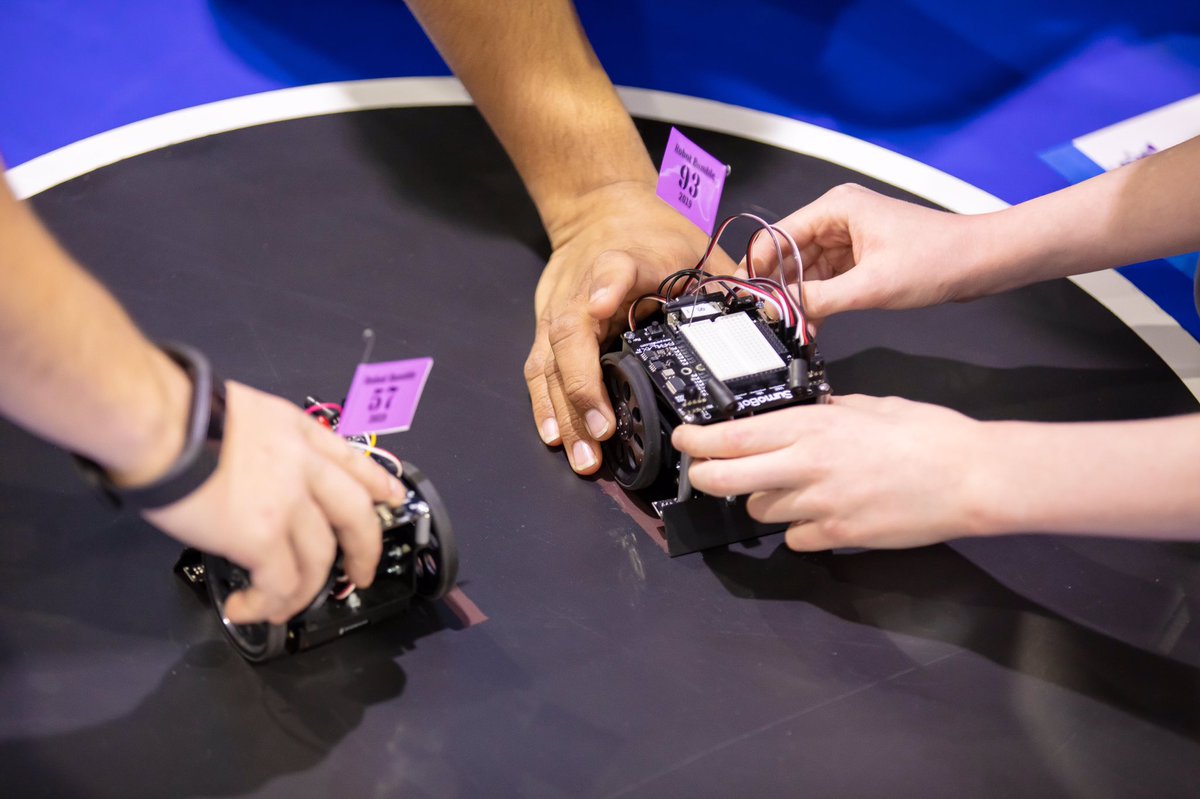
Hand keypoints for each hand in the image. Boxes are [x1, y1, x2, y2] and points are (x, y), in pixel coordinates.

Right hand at [144, 382, 406, 623]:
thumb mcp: (244, 411)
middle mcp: (304, 466)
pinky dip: (268, 604)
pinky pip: (281, 583)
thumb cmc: (180, 414)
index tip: (391, 498)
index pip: (352, 458)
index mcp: (298, 431)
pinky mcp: (264, 537)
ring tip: (283, 607)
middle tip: (362, 573)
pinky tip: (248, 610)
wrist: (158, 423)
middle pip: (355, 514)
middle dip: (365, 549)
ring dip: (304, 591)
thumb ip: (265, 444)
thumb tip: (255, 475)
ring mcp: (289, 504)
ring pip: (319, 559)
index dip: (377, 482)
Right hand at [526, 180, 734, 472]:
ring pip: (549, 363)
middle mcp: (580, 289)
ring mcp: (557, 310)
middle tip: (603, 434)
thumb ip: (725, 282)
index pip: (613, 270)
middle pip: (570, 336)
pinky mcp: (545, 328)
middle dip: (582, 389)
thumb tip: (770, 317)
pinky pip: (539, 370)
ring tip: (584, 457)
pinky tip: (556, 437)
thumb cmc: (652, 230)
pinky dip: (545, 405)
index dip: (606, 287)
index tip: (602, 305)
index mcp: (621, 260)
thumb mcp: (694, 247)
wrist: (601, 207)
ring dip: (564, 412)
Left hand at [672, 394, 991, 549]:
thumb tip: (801, 414)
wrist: (972, 478)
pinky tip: (821, 513)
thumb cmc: (928, 434)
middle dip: (704, 477)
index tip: (684, 438)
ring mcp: (820, 505)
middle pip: (726, 480)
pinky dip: (800, 528)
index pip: (731, 437)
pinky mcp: (839, 536)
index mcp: (811, 427)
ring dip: (763, 500)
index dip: (697, 440)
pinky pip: (796, 538)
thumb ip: (826, 412)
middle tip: (703, 471)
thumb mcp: (868, 407)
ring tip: (788, 487)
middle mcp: (806, 467)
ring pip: (760, 510)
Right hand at [745, 184, 989, 323]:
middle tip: (771, 317)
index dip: (761, 266)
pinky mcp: (862, 257)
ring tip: (794, 325)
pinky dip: (820, 299)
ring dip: (801, 297)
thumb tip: (782, 310)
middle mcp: (840, 218)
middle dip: (781, 287)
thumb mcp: (871, 286)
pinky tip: (814, 321)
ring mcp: (851, 238)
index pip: (780, 234)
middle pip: (791, 253)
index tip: (751, 295)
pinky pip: (828, 278)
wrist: (982, 262)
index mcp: (838, 209)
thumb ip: (820, 300)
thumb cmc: (938, 259)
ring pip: (808, 269)